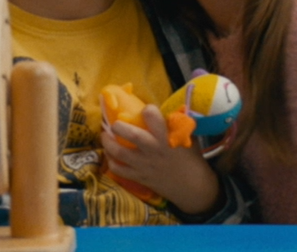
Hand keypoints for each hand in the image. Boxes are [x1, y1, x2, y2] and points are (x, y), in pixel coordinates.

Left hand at [101, 104, 219, 215]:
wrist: (191, 186)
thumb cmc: (191, 159)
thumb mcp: (187, 138)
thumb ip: (176, 125)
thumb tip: (168, 110)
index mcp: (166, 137)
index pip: (153, 117)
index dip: (148, 109)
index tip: (146, 110)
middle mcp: (153, 149)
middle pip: (132, 135)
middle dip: (119, 126)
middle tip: (114, 123)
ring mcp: (144, 165)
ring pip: (119, 153)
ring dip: (108, 143)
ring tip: (105, 136)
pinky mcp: (139, 177)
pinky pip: (119, 170)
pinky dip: (111, 162)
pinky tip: (110, 155)